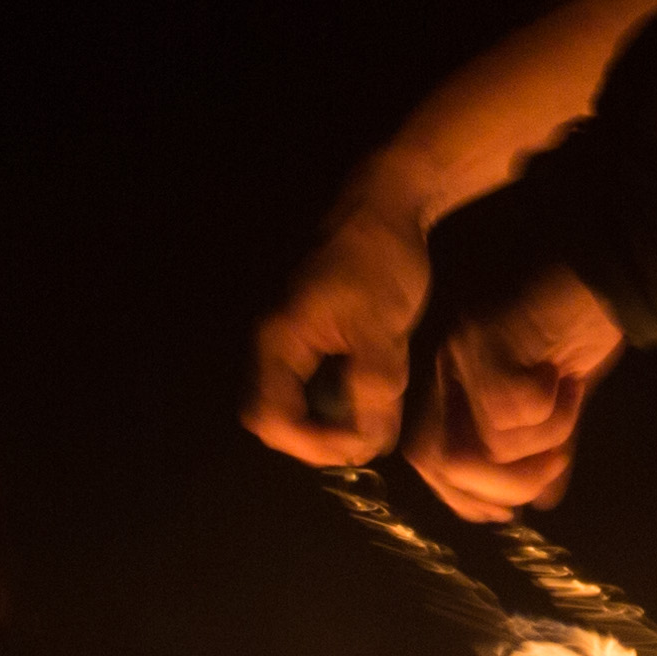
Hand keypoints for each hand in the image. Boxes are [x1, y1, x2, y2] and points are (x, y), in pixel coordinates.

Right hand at [245, 191, 431, 465]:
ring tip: (373, 422)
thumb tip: (366, 443)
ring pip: (301, 404)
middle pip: (278, 416)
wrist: (387, 209)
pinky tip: (376, 398)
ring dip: (333, 422)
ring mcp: (296, 344)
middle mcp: (277, 347)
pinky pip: (319, 386)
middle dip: (319, 439)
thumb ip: (372, 388)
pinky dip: (343, 401)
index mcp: (278, 342)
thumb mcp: (381, 330)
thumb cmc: (378, 262)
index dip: (307, 444)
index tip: (353, 446)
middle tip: (364, 442)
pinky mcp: (318, 340)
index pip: (269, 418)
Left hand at [412, 258, 621, 518]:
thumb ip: (544, 447)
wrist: (613, 270)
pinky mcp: (489, 342)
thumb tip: (541, 501)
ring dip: (541, 448)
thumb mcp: (559, 399)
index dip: (463, 498)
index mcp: (453, 380)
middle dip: (500, 489)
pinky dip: (553, 417)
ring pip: (484, 448)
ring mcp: (463, 353)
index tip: (510, 514)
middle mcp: (446, 366)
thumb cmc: (584, 328)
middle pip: (438, 461)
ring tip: (571, 408)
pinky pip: (512, 417)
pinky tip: (571, 383)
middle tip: (552, 469)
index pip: (427, 458)